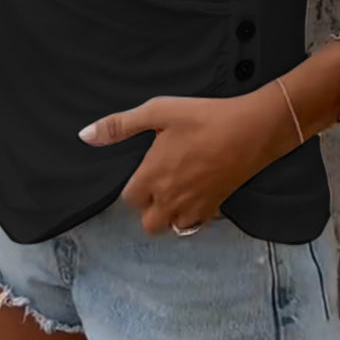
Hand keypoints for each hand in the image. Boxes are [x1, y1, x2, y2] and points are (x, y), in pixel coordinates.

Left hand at [77, 91, 282, 234]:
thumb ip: (120, 125)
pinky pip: (195, 225)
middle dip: (149, 207)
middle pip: (147, 222)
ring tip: (176, 192)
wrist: (254, 129)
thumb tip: (85, 135)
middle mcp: (170, 198)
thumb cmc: (205, 117)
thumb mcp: (159, 111)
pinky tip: (197, 196)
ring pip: (171, 227)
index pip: (128, 199)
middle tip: (159, 184)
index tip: (146, 169)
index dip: (134, 185)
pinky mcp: (216, 207)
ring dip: (169, 215)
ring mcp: (194, 206)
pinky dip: (192, 216)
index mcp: (152, 176)